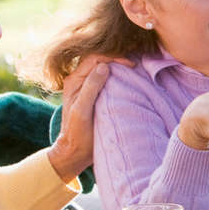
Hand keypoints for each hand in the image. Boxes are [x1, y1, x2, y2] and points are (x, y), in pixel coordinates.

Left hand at [48, 55, 133, 180]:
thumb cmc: (77, 132)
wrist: (75, 151)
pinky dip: (116, 77)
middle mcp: (79, 81)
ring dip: (117, 67)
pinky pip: (105, 79)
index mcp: (74, 80)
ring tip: (133, 70)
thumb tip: (104, 66)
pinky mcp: (93, 95)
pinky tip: (127, 80)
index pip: (94, 58)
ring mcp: (86, 88)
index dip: (113, 57)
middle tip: (134, 65)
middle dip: (116, 59)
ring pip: (102, 69)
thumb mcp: (82, 110)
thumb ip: (90, 88)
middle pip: (98, 60)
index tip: (130, 65)